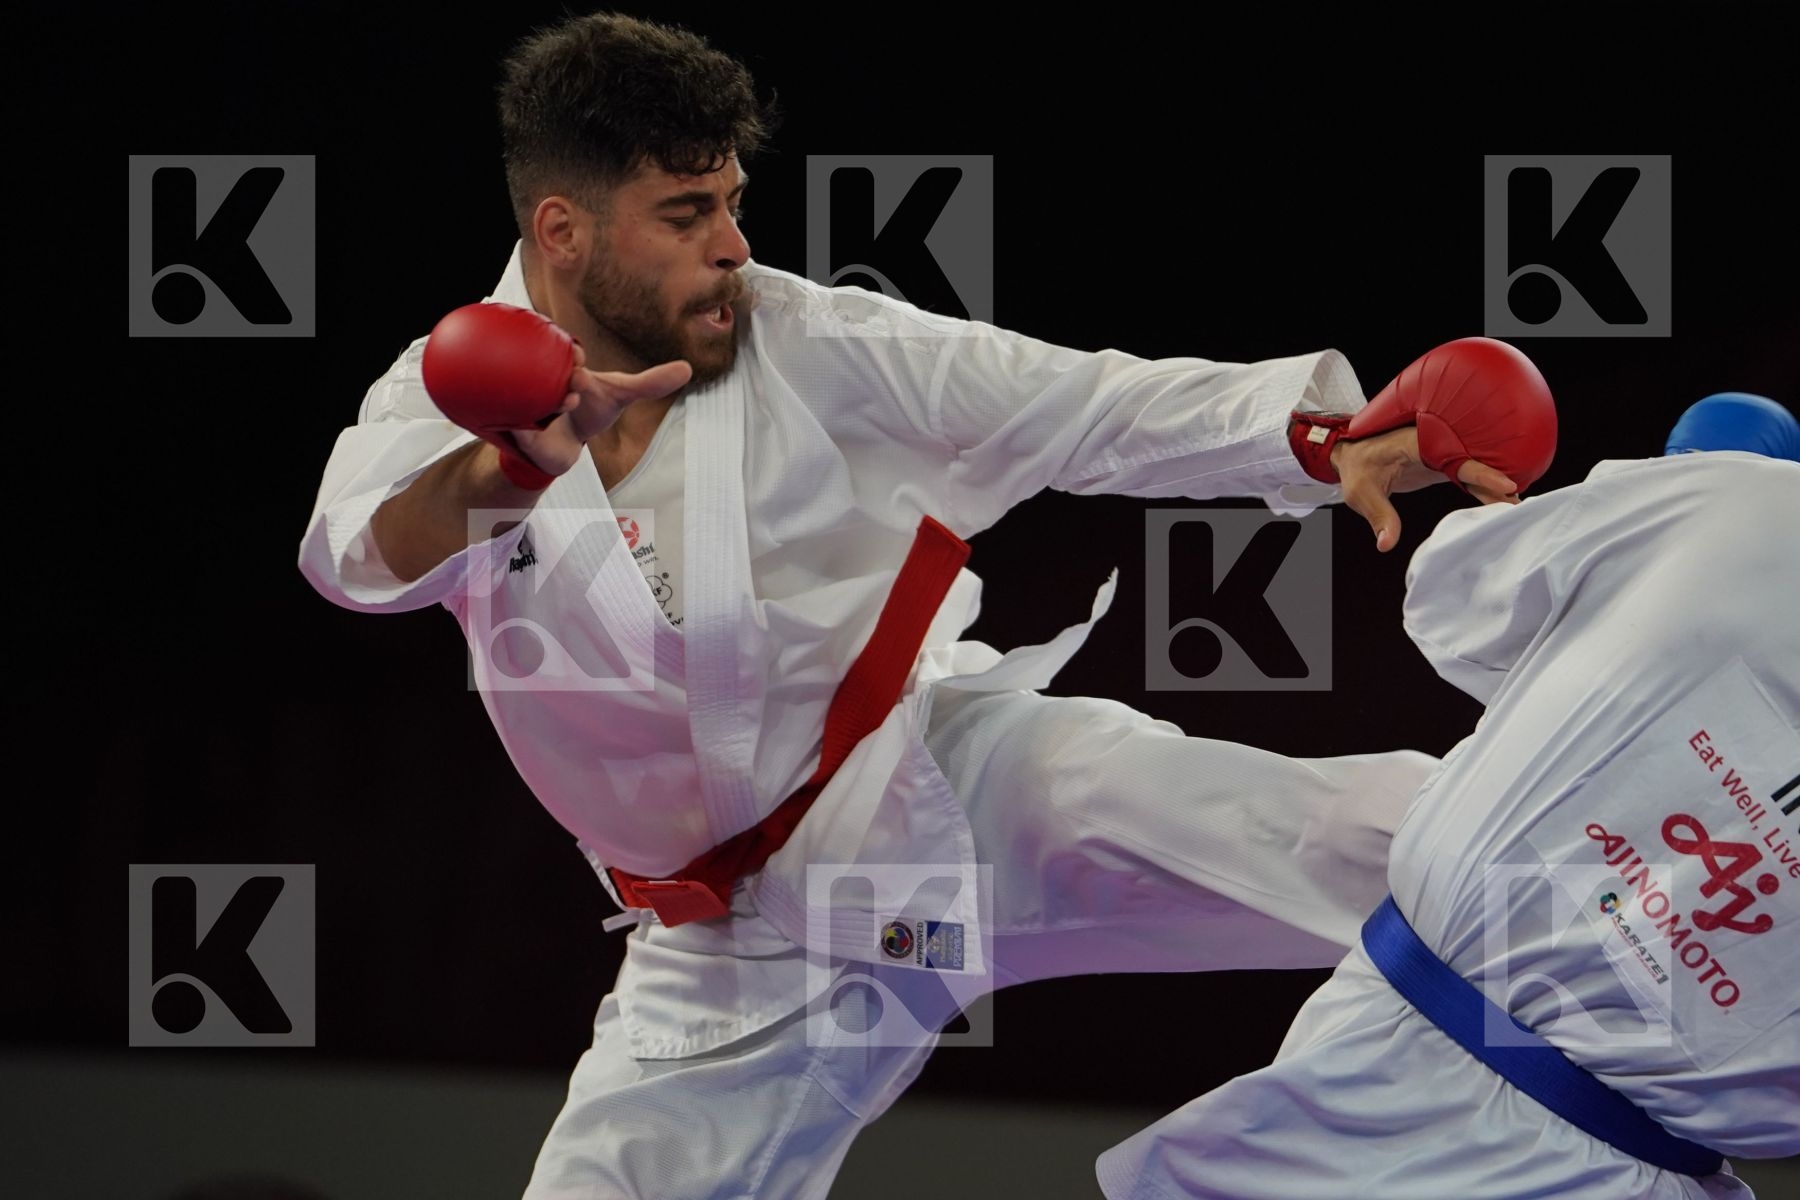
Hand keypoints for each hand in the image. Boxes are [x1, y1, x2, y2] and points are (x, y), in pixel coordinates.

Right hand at [510, 341, 692, 476]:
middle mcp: (541, 378)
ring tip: (567, 403)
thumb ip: (650, 383)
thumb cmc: (591, 409)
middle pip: (541, 370)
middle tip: (578, 379)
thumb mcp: (621, 394)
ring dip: (541, 400)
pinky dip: (516, 425)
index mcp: (564, 365)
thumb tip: (687, 369)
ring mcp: (526, 402)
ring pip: (525, 397)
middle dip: (559, 375)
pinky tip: (526, 428)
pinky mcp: (515, 428)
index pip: (562, 351)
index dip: (571, 352)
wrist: (562, 443)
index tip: (580, 355)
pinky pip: (508, 423)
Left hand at [1332, 427, 1518, 552]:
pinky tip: (1499, 503)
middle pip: (1472, 463)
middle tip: (1519, 501)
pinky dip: (1482, 489)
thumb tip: (1386, 544)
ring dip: (1493, 487)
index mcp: (1418, 445)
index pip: (1456, 457)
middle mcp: (1434, 446)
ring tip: (1517, 505)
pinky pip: (1467, 477)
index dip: (1481, 472)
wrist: (1351, 455)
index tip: (1505, 484)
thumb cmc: (1356, 468)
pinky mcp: (1440, 466)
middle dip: (1497, 481)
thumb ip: (1378, 516)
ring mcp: (1439, 455)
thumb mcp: (1361, 493)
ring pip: (1473, 471)